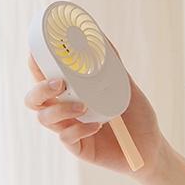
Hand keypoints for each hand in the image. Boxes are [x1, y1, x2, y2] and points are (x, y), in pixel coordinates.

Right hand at [25, 38, 166, 181]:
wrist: (150, 145)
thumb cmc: (136, 114)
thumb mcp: (125, 85)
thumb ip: (112, 64)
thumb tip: (101, 37)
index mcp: (71, 92)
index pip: (44, 77)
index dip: (35, 65)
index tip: (36, 53)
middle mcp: (65, 110)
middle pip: (34, 99)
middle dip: (40, 89)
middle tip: (59, 84)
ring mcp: (69, 129)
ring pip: (44, 118)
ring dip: (60, 109)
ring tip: (83, 107)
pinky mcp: (78, 147)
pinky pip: (66, 138)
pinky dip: (79, 129)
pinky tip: (96, 125)